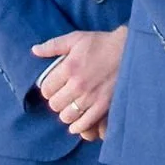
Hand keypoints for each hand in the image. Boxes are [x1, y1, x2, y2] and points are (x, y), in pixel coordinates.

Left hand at [33, 24, 126, 138]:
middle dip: (56, 101)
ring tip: (71, 107)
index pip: (46, 89)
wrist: (130, 50)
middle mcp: (78, 84)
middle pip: (54, 104)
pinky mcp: (103, 106)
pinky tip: (77, 122)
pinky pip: (83, 124)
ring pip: (66, 116)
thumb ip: (53, 45)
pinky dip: (78, 126)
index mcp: (69, 67)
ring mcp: (91, 97)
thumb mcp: (76, 38)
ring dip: (66, 113)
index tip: (54, 87)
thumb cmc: (102, 43)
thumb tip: (34, 50)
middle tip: (63, 97)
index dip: (48, 89)